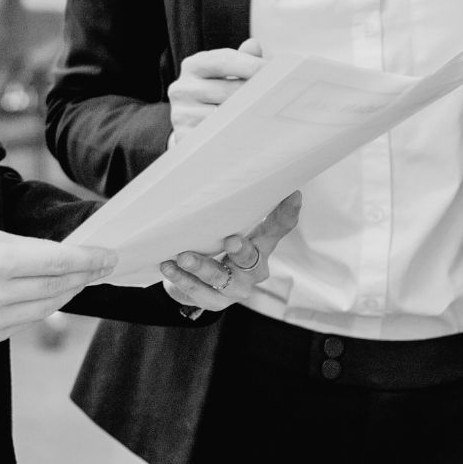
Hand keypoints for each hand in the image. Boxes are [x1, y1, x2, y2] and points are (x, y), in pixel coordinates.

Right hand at [0, 228, 117, 343]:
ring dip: (70, 292)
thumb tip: (72, 258)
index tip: (108, 255)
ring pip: (48, 308)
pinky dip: (45, 307)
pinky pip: (28, 322)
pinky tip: (53, 294)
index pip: (57, 262)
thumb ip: (31, 249)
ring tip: (83, 279)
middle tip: (104, 265)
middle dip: (86, 275)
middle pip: (57, 287)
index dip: (88, 259)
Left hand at [164, 191, 302, 315]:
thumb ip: (231, 205)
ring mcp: (236, 288)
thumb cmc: (219, 245)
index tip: (293, 194)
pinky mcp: (216, 302)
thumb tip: (219, 161)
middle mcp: (254, 269)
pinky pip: (198, 293)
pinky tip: (168, 266)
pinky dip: (182, 279)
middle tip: (230, 240)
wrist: (201, 284)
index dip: (287, 212)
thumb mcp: (229, 226)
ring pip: (219, 278)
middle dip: (241, 250)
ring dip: (201, 267)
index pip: (279, 227)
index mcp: (262, 246)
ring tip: (183, 257)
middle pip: (251, 259)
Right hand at [168, 39, 266, 148]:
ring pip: (225, 116)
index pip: (224, 61)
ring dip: (248, 117)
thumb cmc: (213, 92)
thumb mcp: (223, 72)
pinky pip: (217, 136)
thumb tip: (254, 45)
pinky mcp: (185, 137)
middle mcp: (183, 88)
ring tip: (268, 116)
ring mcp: (181, 114)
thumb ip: (241, 59)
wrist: (187, 123)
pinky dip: (235, 134)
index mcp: (193, 66)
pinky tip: (250, 132)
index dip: (252, 65)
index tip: (276, 71)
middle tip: (280, 97)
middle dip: (256, 94)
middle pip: (229, 90)